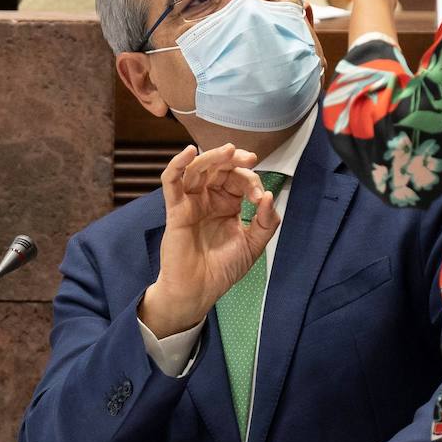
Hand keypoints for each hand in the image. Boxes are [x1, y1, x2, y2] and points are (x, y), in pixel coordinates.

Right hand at [139, 144, 277, 337]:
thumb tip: (270, 196)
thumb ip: (267, 222)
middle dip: (234, 159)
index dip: (251, 183)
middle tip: (249, 158)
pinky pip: (171, 182)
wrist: (199, 291)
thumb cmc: (223, 269)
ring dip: (212, 156)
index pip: (239, 180)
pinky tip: (188, 152)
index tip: (259, 201)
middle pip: (219, 168)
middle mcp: (209, 199)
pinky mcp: (176, 209)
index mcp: (227, 204)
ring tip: (228, 150)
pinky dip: (177, 164)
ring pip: (198, 169)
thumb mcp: (254, 245)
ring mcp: (191, 202)